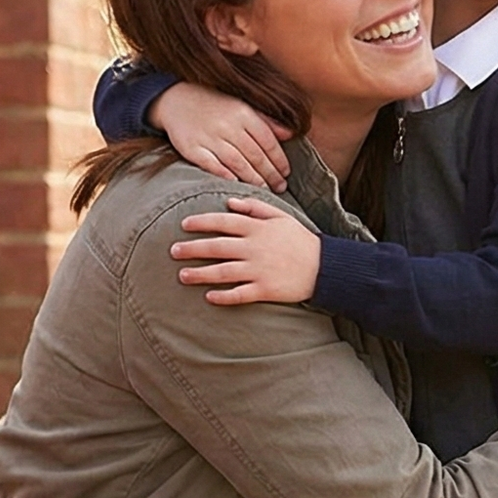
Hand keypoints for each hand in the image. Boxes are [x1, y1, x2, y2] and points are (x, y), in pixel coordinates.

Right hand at [151, 84, 292, 190]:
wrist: (176, 98)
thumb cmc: (214, 104)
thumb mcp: (242, 105)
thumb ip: (266, 121)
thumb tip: (290, 134)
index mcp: (243, 113)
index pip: (267, 141)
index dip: (279, 159)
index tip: (286, 173)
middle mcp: (228, 125)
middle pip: (255, 154)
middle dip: (270, 173)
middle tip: (280, 187)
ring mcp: (209, 137)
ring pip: (237, 162)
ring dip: (253, 178)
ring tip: (264, 190)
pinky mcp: (191, 147)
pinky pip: (211, 164)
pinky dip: (224, 175)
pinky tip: (235, 185)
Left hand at [172, 197, 321, 303]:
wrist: (325, 267)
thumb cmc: (301, 240)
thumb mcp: (281, 216)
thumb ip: (255, 207)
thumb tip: (230, 201)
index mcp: (257, 228)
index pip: (223, 222)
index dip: (201, 222)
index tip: (184, 225)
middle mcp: (254, 248)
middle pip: (217, 247)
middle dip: (192, 248)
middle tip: (172, 251)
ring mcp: (259, 270)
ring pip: (223, 271)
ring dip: (200, 274)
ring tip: (182, 275)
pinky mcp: (265, 290)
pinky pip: (239, 294)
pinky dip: (223, 296)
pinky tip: (209, 296)